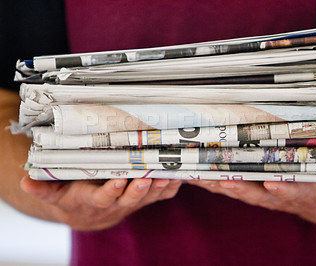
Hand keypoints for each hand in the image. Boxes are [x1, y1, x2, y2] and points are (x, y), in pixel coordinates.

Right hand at [20, 177, 181, 230]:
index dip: (111, 191)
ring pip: (149, 197)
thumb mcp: (56, 194)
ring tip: (168, 173)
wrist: (90, 214)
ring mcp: (133, 202)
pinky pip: (161, 195)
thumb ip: (43, 189)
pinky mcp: (144, 199)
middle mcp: (117, 203)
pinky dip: (170, 187)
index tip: (117, 181)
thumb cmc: (74, 196)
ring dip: (159, 187)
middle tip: (147, 176)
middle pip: (131, 198)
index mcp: (95, 201)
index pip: (104, 197)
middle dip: (139, 189)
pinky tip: (179, 175)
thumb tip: (25, 182)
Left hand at [187, 175, 315, 226]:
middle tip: (215, 177)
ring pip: (230, 185)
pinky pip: (224, 181)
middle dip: (231, 185)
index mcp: (292, 193)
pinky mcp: (248, 185)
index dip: (278, 188)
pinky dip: (208, 177)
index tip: (272, 184)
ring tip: (193, 170)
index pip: (284, 191)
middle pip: (248, 190)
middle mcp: (269, 193)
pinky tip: (193, 169)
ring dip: (212, 180)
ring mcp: (256, 190)